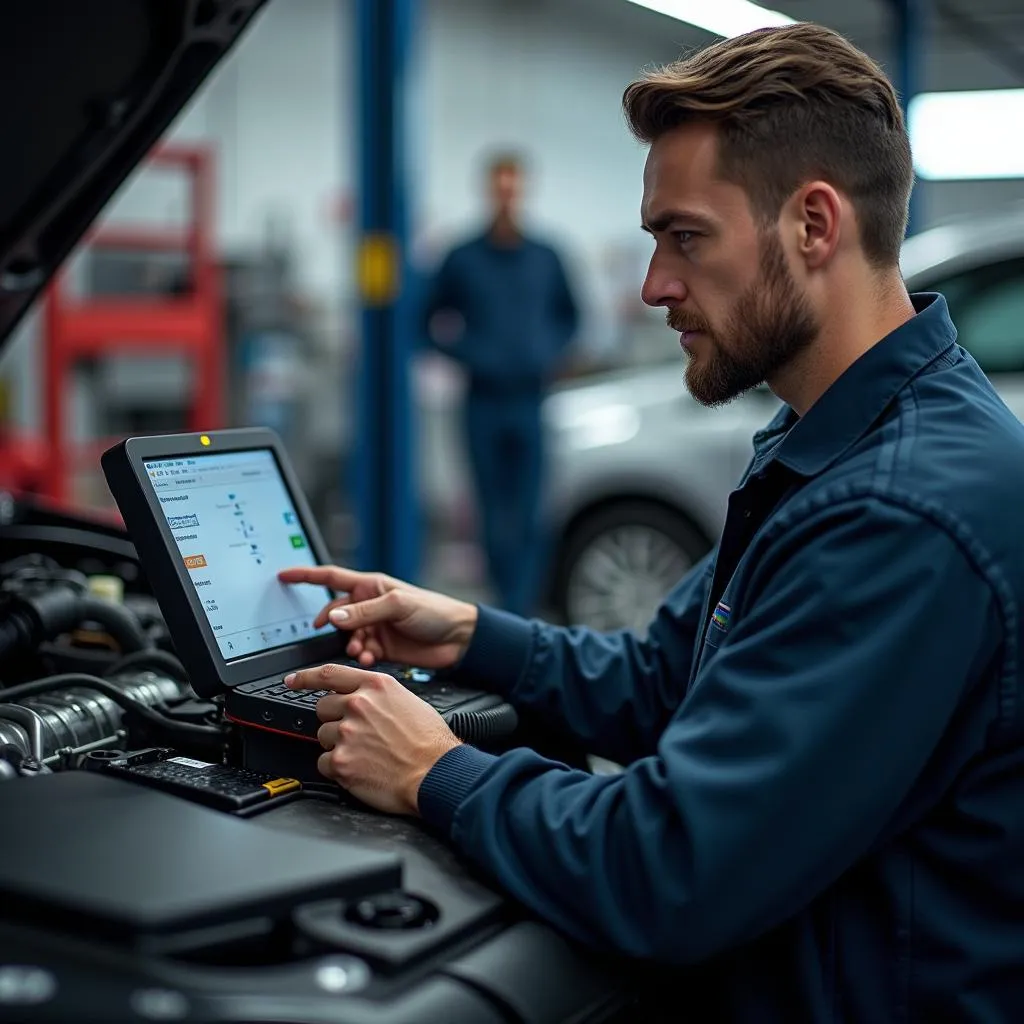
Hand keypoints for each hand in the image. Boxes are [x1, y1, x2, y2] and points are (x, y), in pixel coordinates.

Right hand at [278, 565, 477, 670]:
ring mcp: (373, 627)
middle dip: (331, 626)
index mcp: (371, 586)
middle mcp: (368, 606)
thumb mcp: (398, 605)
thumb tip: (334, 616)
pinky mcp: (380, 648)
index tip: (283, 576)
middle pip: (334, 613)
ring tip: (361, 650)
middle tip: (333, 634)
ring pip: (345, 637)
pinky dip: (360, 657)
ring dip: (349, 645)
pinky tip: (370, 658)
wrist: (458, 639)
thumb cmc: (435, 611)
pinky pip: (359, 653)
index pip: (331, 577)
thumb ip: (365, 611)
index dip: (306, 576)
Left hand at [285, 662, 460, 814]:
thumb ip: (377, 696)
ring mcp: (347, 733)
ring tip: (365, 753)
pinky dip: (338, 769)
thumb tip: (360, 698)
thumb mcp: (407, 701)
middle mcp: (359, 705)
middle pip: (322, 708)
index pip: (330, 674)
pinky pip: (324, 763)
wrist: (436, 774)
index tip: (292, 681)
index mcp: (375, 686)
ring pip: (323, 737)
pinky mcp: (341, 762)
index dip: (305, 677)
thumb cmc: (429, 742)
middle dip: (334, 720)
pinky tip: (361, 769)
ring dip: (338, 745)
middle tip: (356, 734)